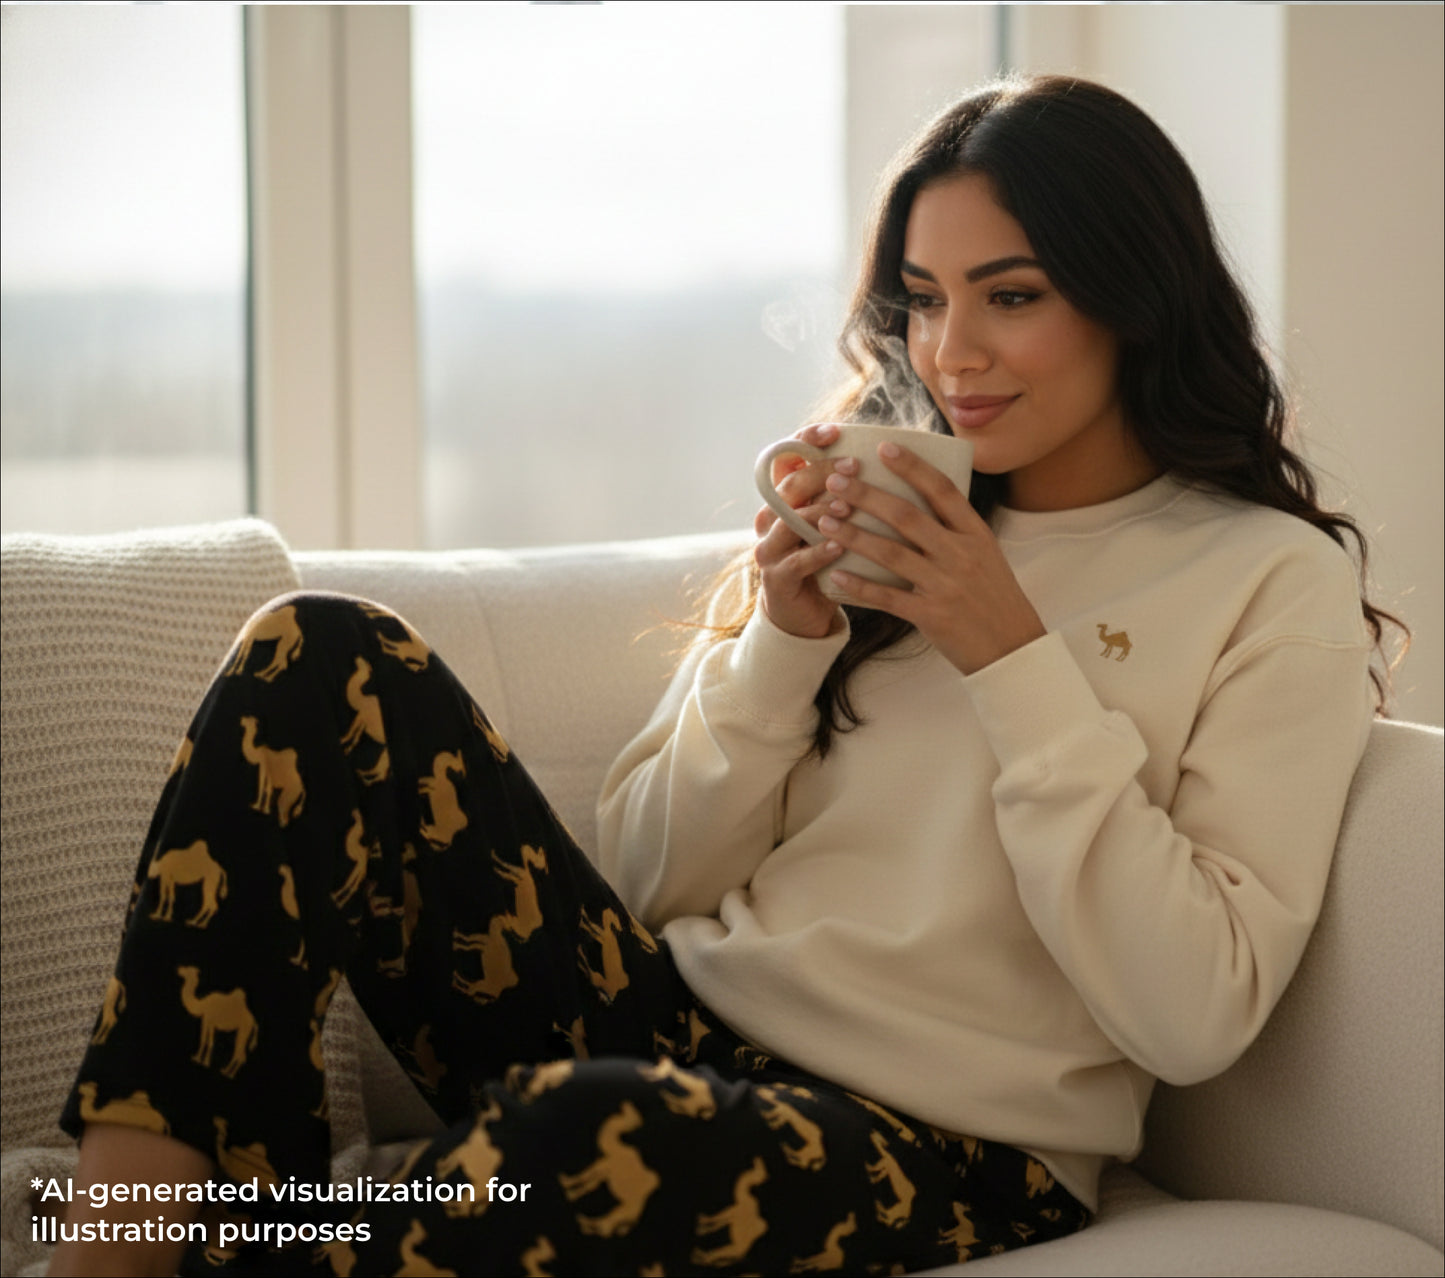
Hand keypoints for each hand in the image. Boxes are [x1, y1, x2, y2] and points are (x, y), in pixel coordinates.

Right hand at [753, 422, 849, 639]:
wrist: (804, 613)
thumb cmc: (826, 561)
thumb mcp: (832, 522)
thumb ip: (842, 493)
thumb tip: (885, 458)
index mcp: (783, 500)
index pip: (785, 459)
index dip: (806, 441)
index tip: (834, 431)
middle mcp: (769, 519)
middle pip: (789, 484)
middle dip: (821, 472)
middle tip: (853, 466)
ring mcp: (769, 549)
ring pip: (789, 521)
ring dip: (819, 510)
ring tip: (847, 505)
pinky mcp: (776, 578)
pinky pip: (795, 561)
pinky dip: (818, 552)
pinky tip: (839, 546)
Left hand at [817, 440, 1045, 673]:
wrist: (1014, 648)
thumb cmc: (994, 598)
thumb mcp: (986, 554)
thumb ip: (956, 529)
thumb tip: (922, 496)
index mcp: (976, 534)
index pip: (942, 490)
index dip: (912, 467)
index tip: (883, 448)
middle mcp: (961, 555)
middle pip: (907, 516)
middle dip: (867, 496)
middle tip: (835, 481)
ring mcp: (945, 585)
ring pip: (891, 554)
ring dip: (854, 536)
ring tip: (825, 521)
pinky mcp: (931, 616)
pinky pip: (887, 598)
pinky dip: (859, 586)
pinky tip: (835, 575)